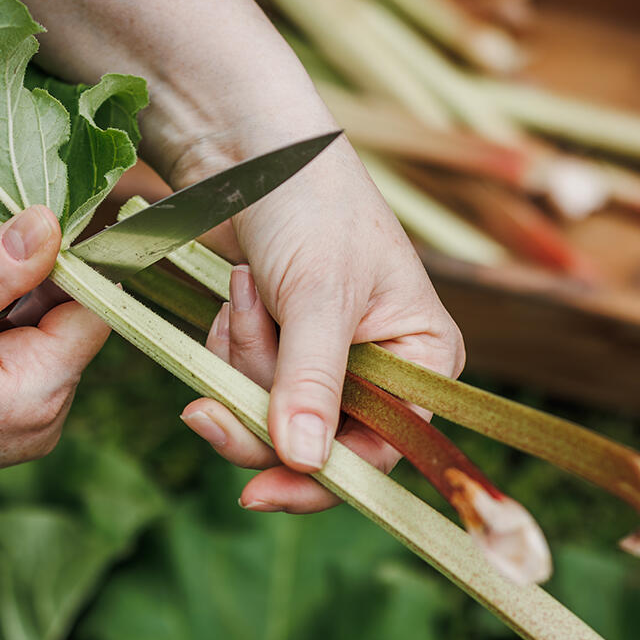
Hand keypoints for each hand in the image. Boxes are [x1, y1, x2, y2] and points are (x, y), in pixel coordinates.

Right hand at [0, 206, 109, 565]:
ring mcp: (30, 426)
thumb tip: (49, 223)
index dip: (69, 260)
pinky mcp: (9, 424)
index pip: (93, 307)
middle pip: (71, 320)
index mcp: (36, 393)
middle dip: (28, 285)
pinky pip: (22, 359)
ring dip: (5, 308)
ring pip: (44, 336)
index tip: (26, 224)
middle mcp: (48, 417)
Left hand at [5, 0, 463, 512]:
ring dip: (242, 357)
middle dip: (260, 403)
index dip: (321, 479)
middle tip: (216, 386)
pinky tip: (237, 292)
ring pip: (270, 414)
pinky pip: (243, 381)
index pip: (381, 453)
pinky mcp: (279, 346)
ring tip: (247, 290)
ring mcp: (326, 360)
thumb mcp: (320, 294)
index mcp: (423, 361)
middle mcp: (382, 371)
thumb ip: (312, 380)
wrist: (254, 148)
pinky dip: (228, 343)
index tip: (257, 491)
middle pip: (315, 443)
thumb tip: (304, 463)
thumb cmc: (313, 204)